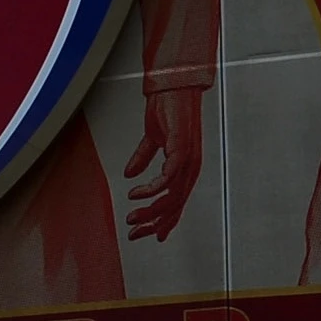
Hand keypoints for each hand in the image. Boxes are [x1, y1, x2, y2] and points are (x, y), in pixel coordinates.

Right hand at [120, 86, 203, 241]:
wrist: (174, 84)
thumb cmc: (168, 107)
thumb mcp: (151, 138)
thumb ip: (142, 157)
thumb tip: (129, 174)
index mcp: (185, 167)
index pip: (177, 202)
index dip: (164, 222)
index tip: (149, 235)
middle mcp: (190, 168)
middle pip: (175, 206)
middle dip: (153, 224)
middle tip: (133, 233)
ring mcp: (188, 160)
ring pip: (172, 198)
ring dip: (150, 211)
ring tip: (131, 218)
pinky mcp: (182, 150)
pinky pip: (167, 179)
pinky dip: (150, 190)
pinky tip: (134, 194)